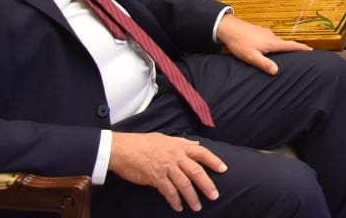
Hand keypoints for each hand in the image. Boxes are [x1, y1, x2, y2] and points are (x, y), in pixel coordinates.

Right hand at [108, 132, 225, 211]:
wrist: (122, 149)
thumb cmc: (142, 143)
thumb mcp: (164, 138)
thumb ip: (181, 142)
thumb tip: (196, 144)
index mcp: (179, 145)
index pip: (201, 153)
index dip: (214, 161)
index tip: (224, 169)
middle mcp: (175, 156)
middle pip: (196, 171)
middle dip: (207, 185)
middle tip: (214, 196)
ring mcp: (166, 167)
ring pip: (184, 184)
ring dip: (192, 197)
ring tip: (197, 207)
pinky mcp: (155, 177)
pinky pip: (168, 191)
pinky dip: (175, 200)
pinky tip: (178, 207)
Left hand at [216, 12, 311, 73]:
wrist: (228, 28)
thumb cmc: (239, 43)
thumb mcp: (251, 56)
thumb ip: (264, 64)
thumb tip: (277, 71)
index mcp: (272, 43)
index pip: (291, 45)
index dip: (302, 48)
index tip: (312, 50)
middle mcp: (271, 36)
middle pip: (286, 43)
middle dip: (294, 49)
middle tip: (300, 55)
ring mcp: (266, 33)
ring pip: (277, 41)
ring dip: (282, 47)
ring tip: (284, 55)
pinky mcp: (260, 31)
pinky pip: (270, 39)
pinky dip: (273, 44)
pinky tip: (267, 49)